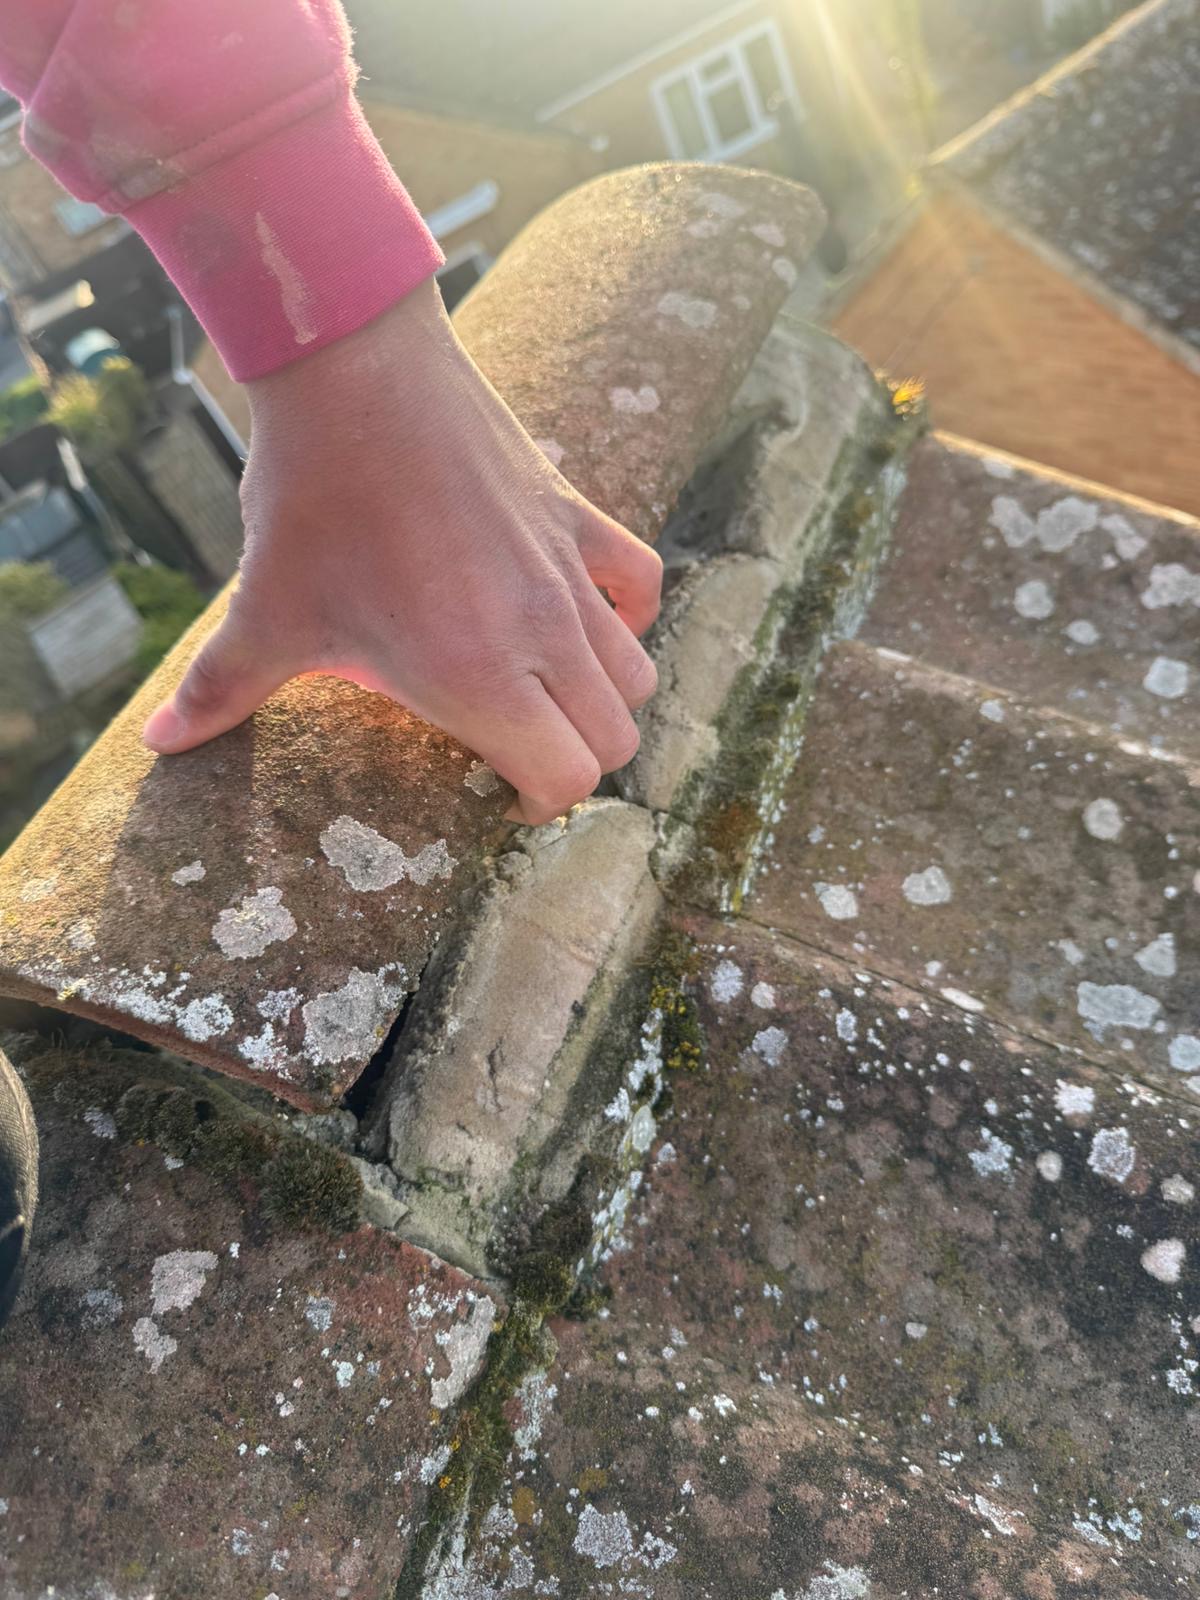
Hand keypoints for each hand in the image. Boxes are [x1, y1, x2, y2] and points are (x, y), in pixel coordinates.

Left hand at [141, 279, 662, 823]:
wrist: (355, 373)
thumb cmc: (312, 503)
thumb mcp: (265, 609)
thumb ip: (219, 692)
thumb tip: (158, 744)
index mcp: (477, 676)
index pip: (563, 780)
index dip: (536, 805)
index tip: (498, 798)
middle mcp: (542, 632)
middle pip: (612, 741)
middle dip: (571, 761)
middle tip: (518, 752)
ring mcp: (568, 573)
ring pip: (632, 673)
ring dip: (598, 699)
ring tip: (543, 693)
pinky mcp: (576, 516)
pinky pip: (638, 582)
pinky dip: (627, 612)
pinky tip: (581, 615)